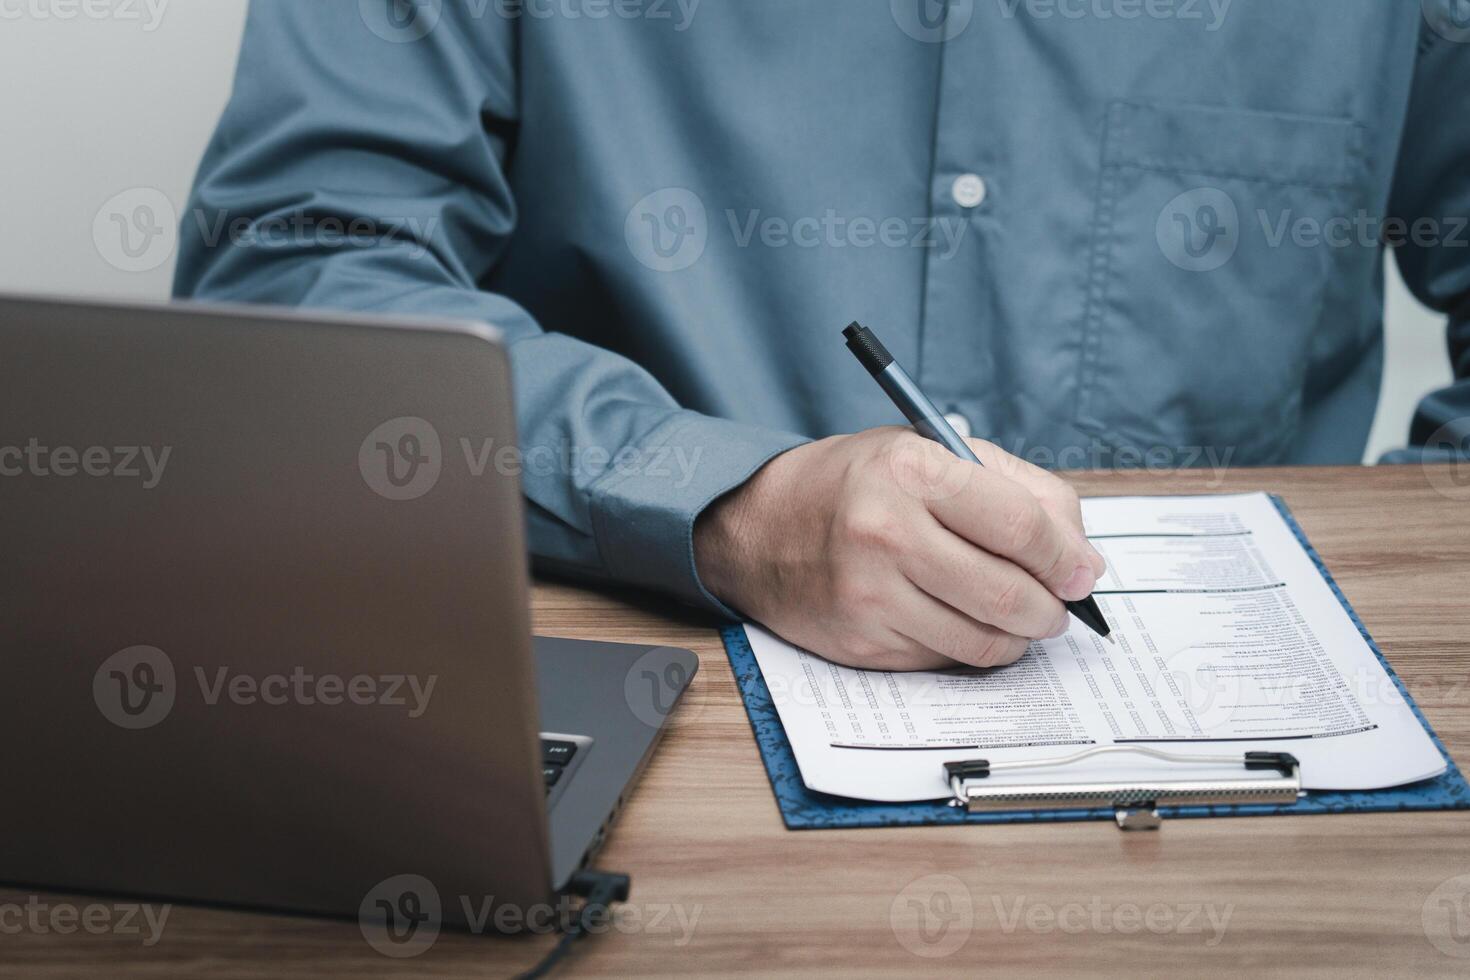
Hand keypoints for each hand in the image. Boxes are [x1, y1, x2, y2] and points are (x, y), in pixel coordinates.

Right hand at [694, 427, 1105, 670]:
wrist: (759, 528)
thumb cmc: (858, 485)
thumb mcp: (934, 453)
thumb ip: (1019, 490)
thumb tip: (1082, 561)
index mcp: (912, 470)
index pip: (1019, 524)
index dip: (1065, 556)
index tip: (1080, 572)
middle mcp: (886, 532)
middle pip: (1008, 594)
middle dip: (1050, 609)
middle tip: (1054, 605)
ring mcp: (870, 594)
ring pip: (983, 642)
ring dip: (1017, 638)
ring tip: (1013, 616)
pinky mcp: (860, 642)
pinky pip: (944, 661)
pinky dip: (966, 648)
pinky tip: (955, 619)